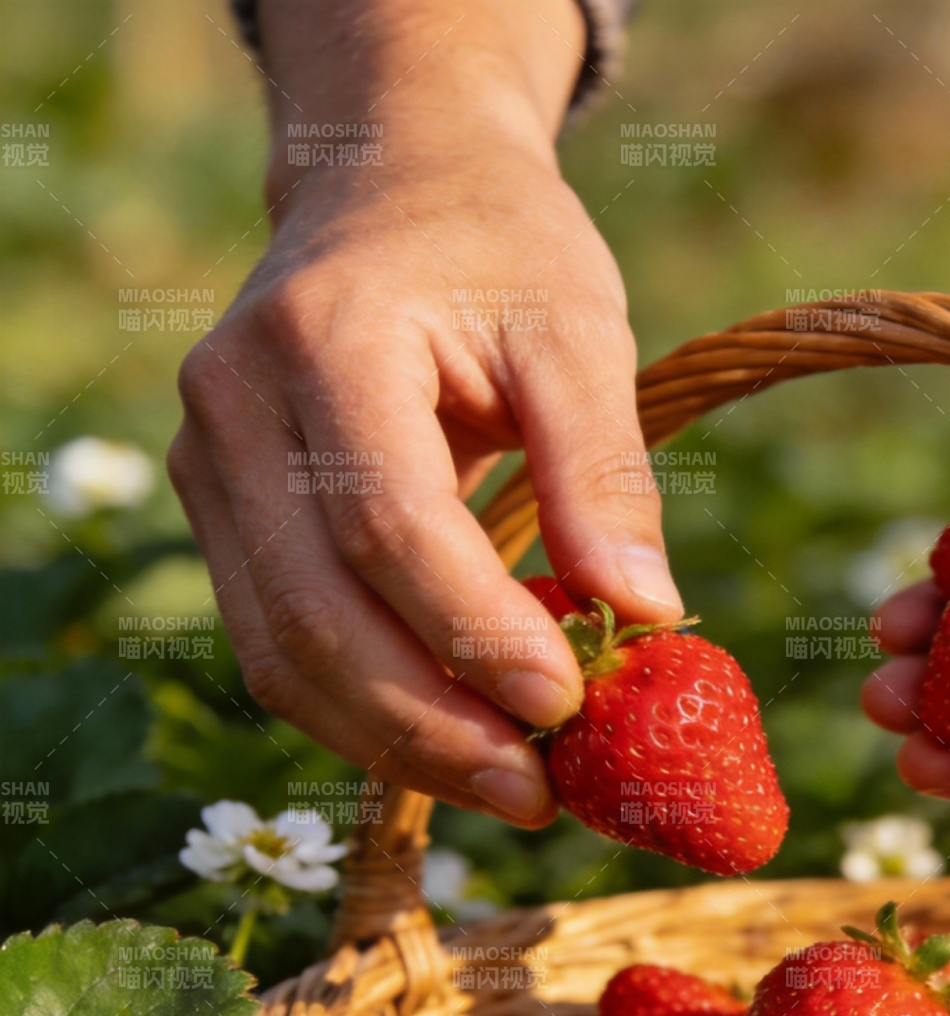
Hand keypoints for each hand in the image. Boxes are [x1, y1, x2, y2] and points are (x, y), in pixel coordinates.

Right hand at [169, 0, 678, 827]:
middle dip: (435, 727)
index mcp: (322, 342)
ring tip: (511, 792)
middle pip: (319, 616)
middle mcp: (233, 411)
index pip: (389, 525)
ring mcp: (209, 470)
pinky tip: (455, 747)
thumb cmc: (499, 253)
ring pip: (285, 656)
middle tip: (541, 796)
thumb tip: (645, 615)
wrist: (389, 190)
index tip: (569, 708)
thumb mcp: (577, 332)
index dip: (477, 634)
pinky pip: (282, 649)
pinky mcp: (224, 521)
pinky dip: (366, 717)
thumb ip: (605, 470)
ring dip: (397, 746)